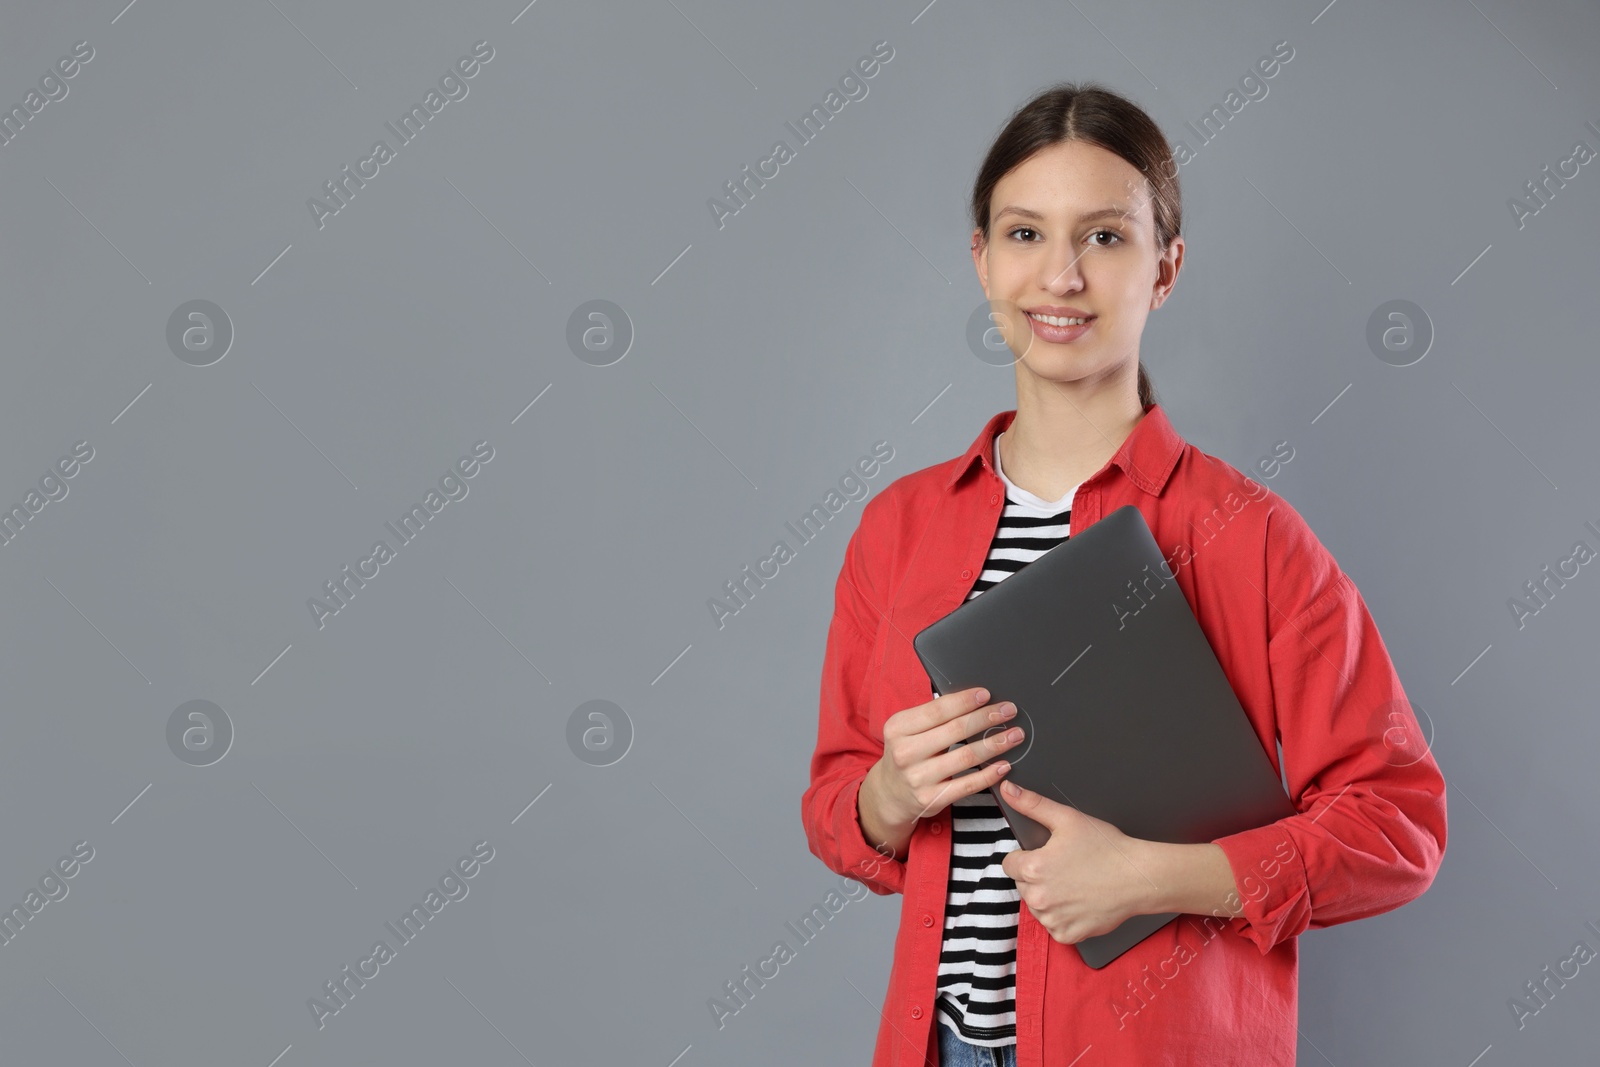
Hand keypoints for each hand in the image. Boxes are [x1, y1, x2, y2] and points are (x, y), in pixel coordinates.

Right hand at [858, 687, 1024, 858]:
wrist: (890, 793)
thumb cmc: (908, 753)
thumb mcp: (908, 730)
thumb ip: (933, 717)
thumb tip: (974, 700)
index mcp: (898, 728)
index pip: (938, 709)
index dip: (965, 701)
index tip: (987, 694)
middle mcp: (905, 752)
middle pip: (956, 730)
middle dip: (987, 718)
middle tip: (1009, 710)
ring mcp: (918, 778)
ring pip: (966, 756)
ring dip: (995, 744)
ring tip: (1014, 735)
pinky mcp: (931, 799)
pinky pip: (968, 784)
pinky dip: (989, 774)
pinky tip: (1004, 765)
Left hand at [998, 780, 1154, 945]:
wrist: (1137, 877)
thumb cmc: (1105, 848)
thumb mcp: (1067, 819)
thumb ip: (1032, 804)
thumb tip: (1008, 789)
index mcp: (1033, 868)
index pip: (1010, 863)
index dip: (1026, 856)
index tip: (1046, 855)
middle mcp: (1038, 898)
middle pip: (1023, 885)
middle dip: (1037, 876)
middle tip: (1065, 868)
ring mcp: (1053, 919)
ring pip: (1037, 906)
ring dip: (1048, 897)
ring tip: (1074, 883)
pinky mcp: (1067, 934)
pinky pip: (1054, 926)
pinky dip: (1063, 917)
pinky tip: (1079, 902)